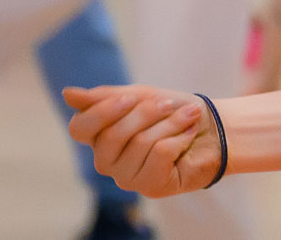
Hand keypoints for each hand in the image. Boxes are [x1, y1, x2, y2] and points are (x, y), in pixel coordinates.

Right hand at [63, 85, 219, 196]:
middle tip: (169, 104)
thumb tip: (67, 94)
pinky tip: (188, 135)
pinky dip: (180, 138)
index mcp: (99, 136)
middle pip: (112, 135)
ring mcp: (127, 177)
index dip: (101, 112)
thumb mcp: (140, 95)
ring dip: (170, 123)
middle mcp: (107, 161)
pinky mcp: (151, 187)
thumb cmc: (173, 111)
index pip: (79, 128)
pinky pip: (160, 154)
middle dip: (146, 112)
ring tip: (186, 118)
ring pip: (141, 143)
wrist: (214, 127)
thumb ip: (105, 97)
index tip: (128, 98)